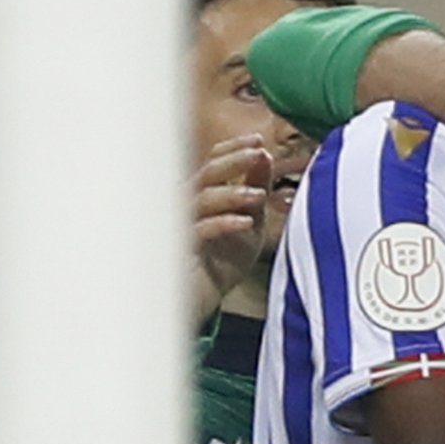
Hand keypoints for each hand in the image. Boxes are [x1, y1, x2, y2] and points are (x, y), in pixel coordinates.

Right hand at [193, 134, 274, 315]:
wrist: (199, 301)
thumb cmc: (219, 264)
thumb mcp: (248, 226)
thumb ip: (255, 193)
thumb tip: (265, 158)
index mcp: (200, 196)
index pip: (212, 163)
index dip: (233, 149)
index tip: (259, 141)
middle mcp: (185, 205)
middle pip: (205, 173)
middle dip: (233, 161)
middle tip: (259, 154)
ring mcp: (179, 226)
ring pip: (200, 199)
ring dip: (230, 193)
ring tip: (258, 195)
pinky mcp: (179, 250)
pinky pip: (198, 231)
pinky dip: (222, 223)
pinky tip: (245, 222)